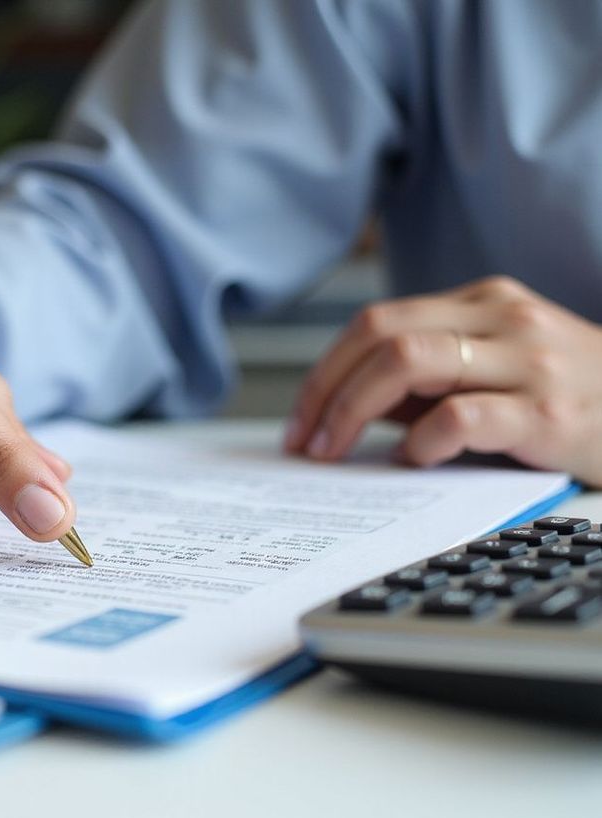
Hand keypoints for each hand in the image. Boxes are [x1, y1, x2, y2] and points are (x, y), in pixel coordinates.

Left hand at [284, 276, 601, 484]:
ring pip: (410, 360)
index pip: (376, 321)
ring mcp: (529, 361)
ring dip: (354, 411)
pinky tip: (413, 460)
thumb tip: (346, 408)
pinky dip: (420, 441)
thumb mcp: (494, 373)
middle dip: (326, 390)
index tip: (301, 419)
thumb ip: (426, 382)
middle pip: (381, 335)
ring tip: (337, 450)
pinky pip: (461, 416)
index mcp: (482, 304)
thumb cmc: (569, 398)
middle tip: (306, 440)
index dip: (324, 371)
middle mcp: (502, 320)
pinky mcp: (549, 412)